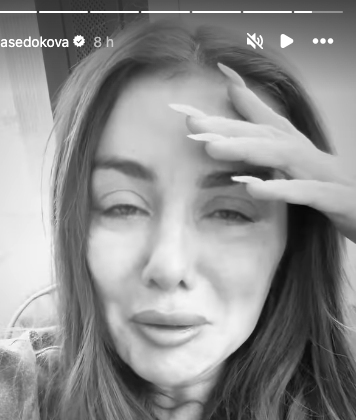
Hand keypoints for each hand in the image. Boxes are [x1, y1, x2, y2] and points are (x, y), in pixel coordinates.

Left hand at [169, 63, 355, 243]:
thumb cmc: (341, 203)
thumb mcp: (307, 184)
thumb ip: (279, 170)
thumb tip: (248, 168)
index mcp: (305, 156)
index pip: (266, 128)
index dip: (235, 110)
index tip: (196, 105)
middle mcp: (315, 159)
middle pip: (268, 136)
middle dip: (229, 128)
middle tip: (191, 124)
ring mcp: (327, 177)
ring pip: (285, 155)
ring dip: (247, 149)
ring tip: (212, 149)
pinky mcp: (339, 201)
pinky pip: (308, 193)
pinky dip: (282, 188)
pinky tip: (254, 189)